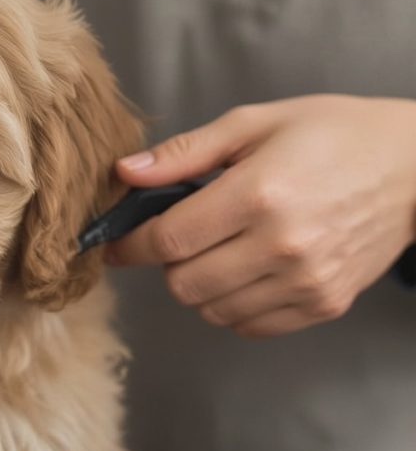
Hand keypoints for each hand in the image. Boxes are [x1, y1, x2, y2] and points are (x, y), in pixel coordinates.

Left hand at [106, 95, 415, 336]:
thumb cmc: (334, 135)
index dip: (129, 246)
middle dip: (168, 263)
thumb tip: (125, 173)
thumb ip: (185, 153)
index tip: (114, 244)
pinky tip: (247, 272)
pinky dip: (233, 305)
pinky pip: (248, 325)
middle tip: (185, 237)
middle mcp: (282, 245)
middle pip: (182, 284)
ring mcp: (305, 281)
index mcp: (259, 194)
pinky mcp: (323, 303)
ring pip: (211, 309)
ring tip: (222, 250)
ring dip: (200, 285)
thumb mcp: (257, 124)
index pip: (167, 240)